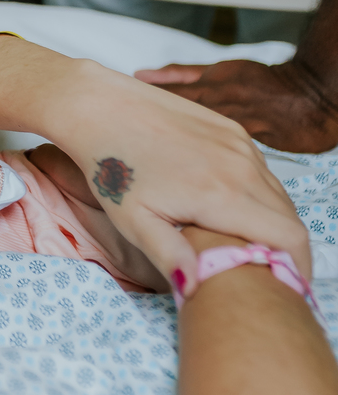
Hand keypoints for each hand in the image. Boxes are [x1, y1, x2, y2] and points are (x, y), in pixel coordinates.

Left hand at [48, 62, 310, 285]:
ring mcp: (239, 142)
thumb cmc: (111, 167)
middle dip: (283, 248)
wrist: (98, 107)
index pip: (290, 237)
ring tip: (241, 241)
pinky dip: (257, 193)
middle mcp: (240, 165)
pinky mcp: (232, 129)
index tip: (281, 286)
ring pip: (278, 193)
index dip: (296, 267)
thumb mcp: (133, 220)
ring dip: (270, 220)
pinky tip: (226, 206)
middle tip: (260, 271)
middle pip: (290, 218)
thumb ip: (170, 255)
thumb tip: (197, 288)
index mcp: (221, 193)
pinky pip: (261, 170)